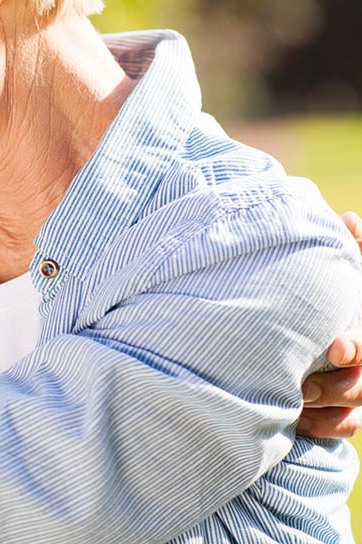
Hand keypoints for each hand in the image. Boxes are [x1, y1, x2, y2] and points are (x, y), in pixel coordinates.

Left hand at [297, 211, 361, 437]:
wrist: (314, 339)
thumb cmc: (329, 301)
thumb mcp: (344, 278)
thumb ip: (351, 252)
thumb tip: (348, 218)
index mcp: (361, 331)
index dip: (357, 346)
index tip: (334, 348)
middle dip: (335, 385)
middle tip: (300, 385)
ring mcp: (361, 389)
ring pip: (356, 409)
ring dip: (325, 407)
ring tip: (293, 399)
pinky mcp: (347, 413)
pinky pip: (344, 428)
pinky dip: (323, 426)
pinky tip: (296, 420)